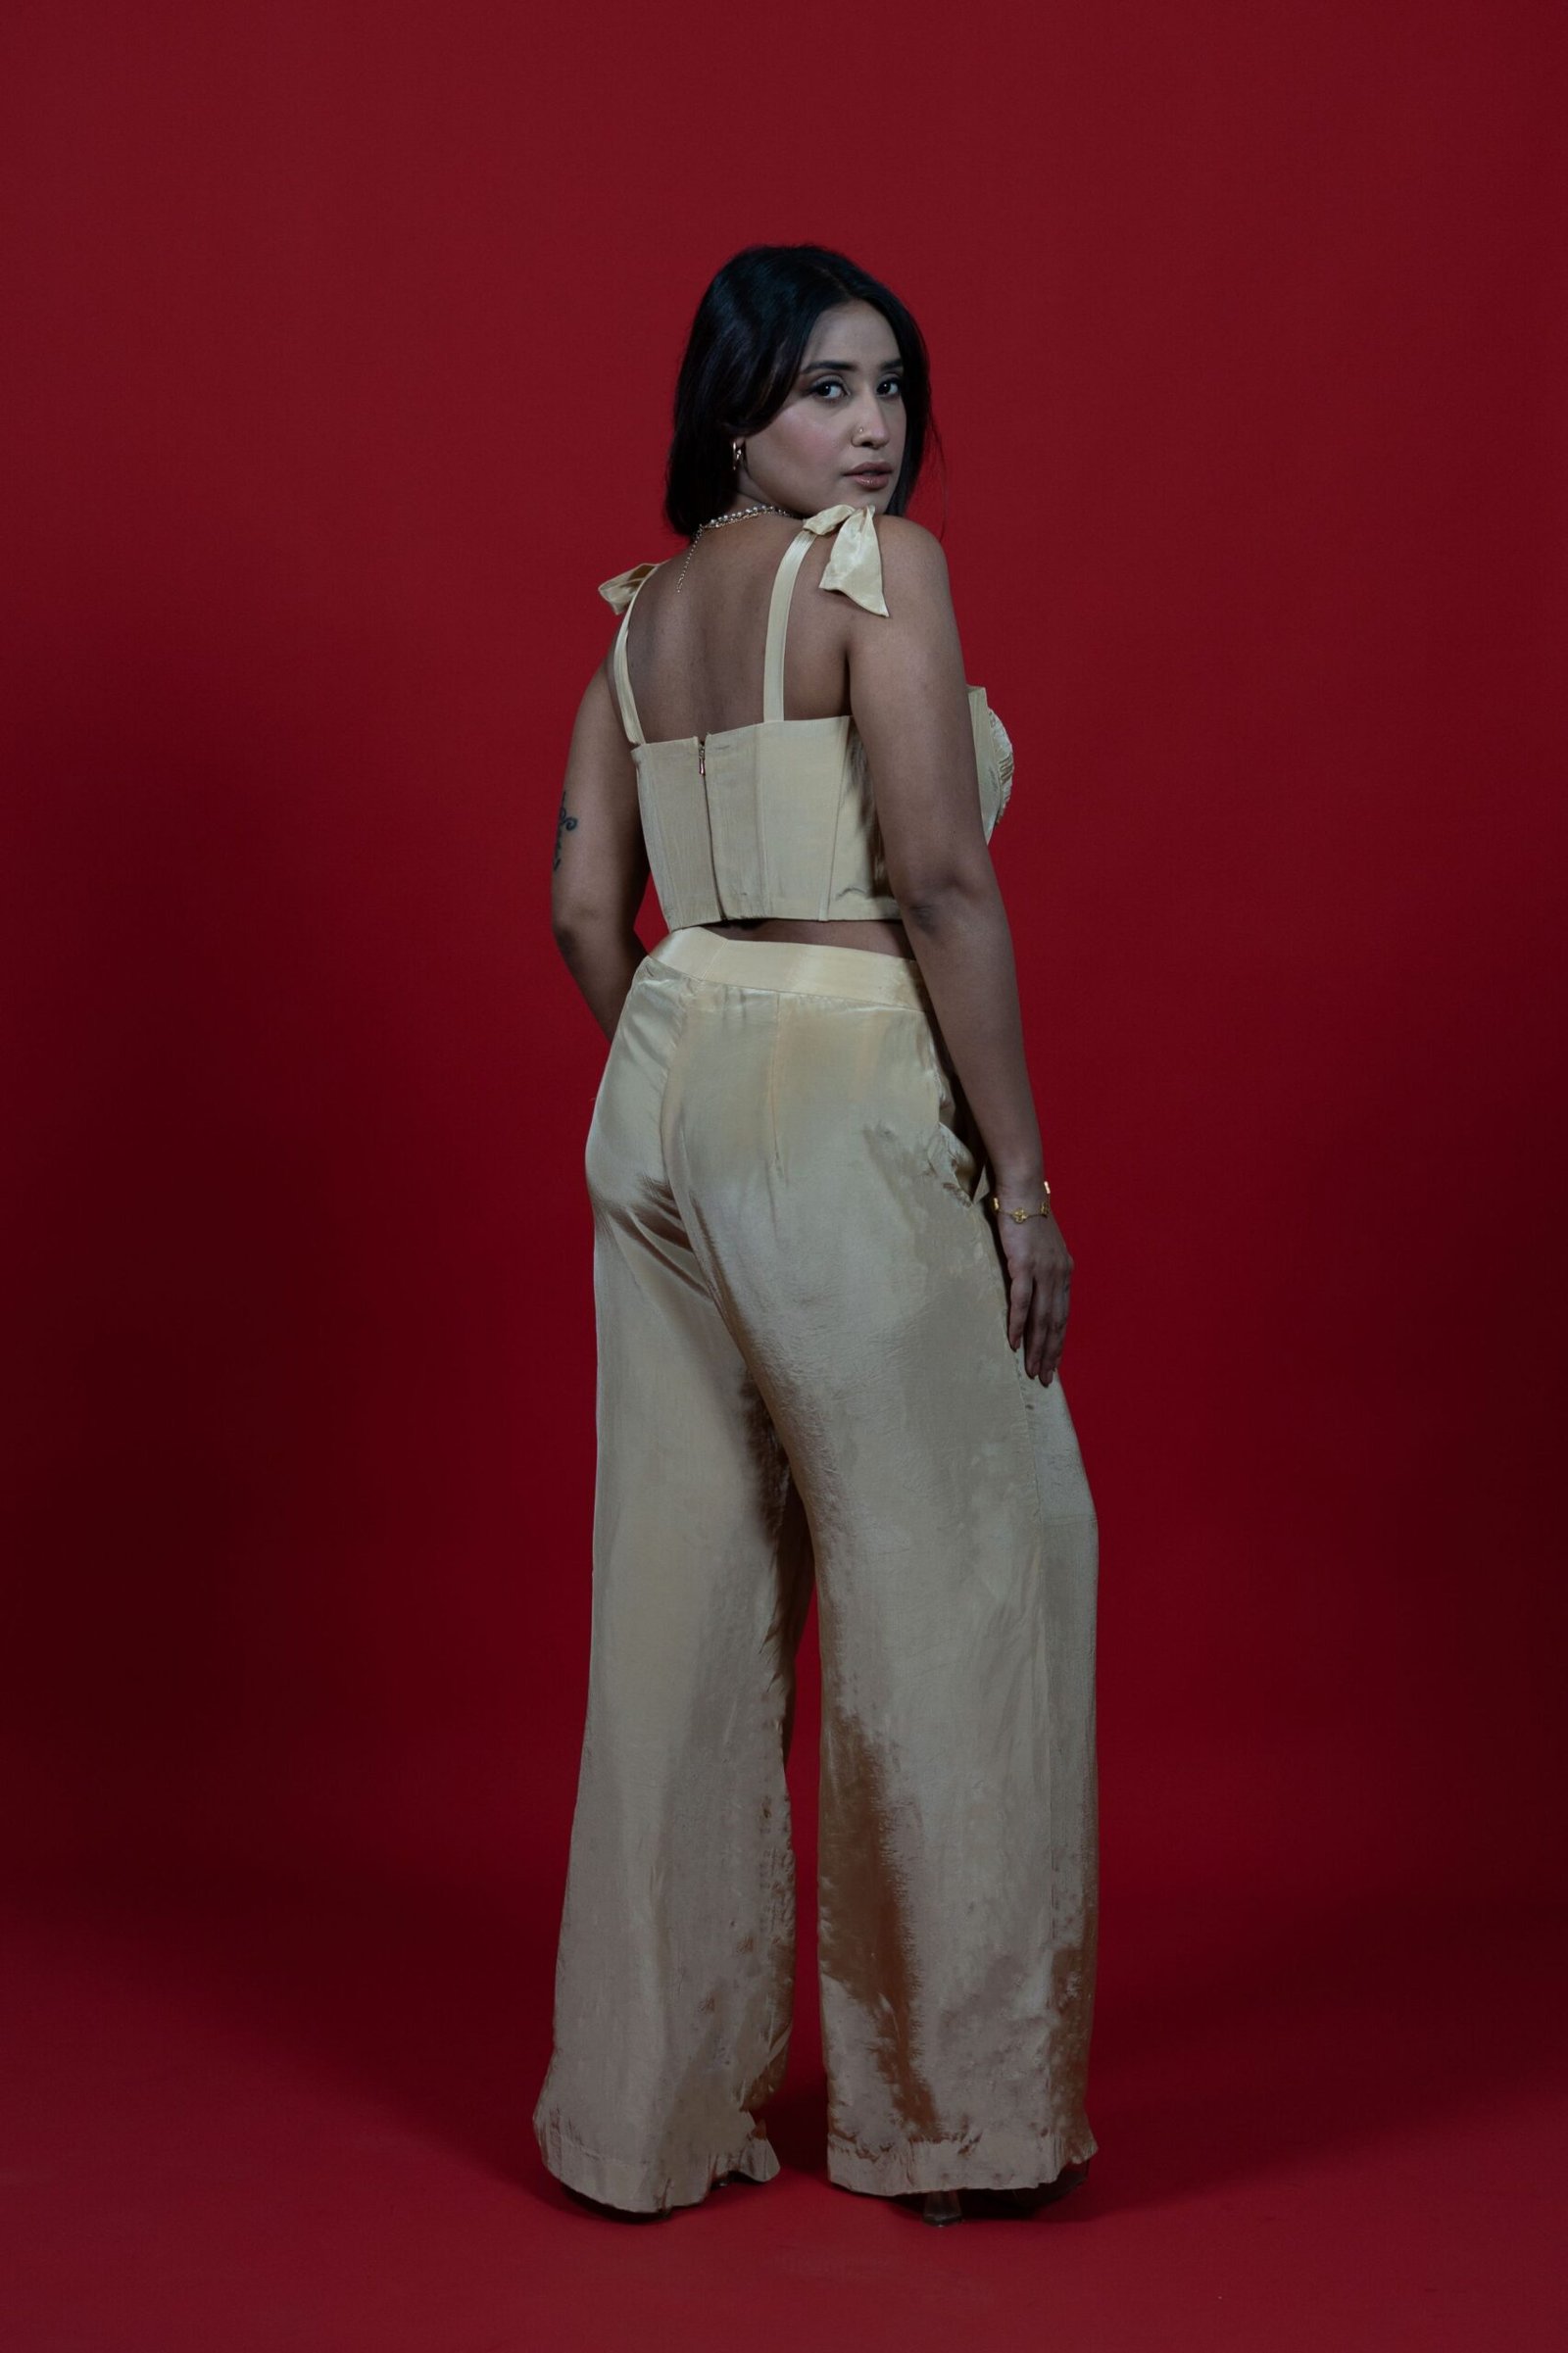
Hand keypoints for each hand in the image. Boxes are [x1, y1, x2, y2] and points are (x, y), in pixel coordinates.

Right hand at [991, 1198, 1072, 1385]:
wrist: (1022, 1193)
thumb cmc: (1028, 1217)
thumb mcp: (1042, 1247)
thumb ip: (1041, 1268)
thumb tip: (1033, 1285)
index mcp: (1063, 1272)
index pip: (1063, 1316)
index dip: (1058, 1342)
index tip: (1053, 1364)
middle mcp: (1058, 1275)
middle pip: (1055, 1323)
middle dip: (1050, 1354)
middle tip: (1043, 1378)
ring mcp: (1043, 1272)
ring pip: (1041, 1318)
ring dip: (1036, 1347)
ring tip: (1031, 1369)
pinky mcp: (1024, 1265)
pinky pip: (1021, 1301)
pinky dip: (1017, 1324)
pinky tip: (1013, 1341)